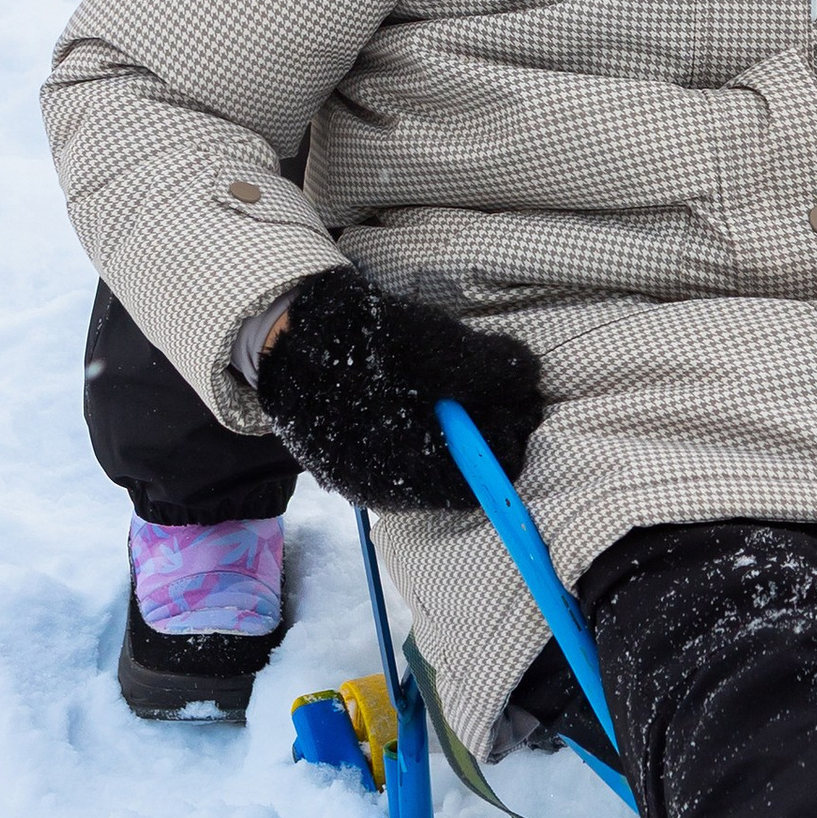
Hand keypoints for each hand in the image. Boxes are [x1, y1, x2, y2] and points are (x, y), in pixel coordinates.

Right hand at [253, 266, 544, 511]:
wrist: (286, 327)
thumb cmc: (365, 339)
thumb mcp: (441, 344)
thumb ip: (494, 368)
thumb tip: (530, 379)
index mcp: (404, 473)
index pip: (481, 482)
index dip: (508, 441)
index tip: (518, 402)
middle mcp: (378, 490)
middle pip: (454, 476)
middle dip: (481, 433)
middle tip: (490, 386)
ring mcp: (355, 478)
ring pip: (427, 465)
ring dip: (451, 429)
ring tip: (451, 382)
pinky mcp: (341, 460)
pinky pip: (396, 455)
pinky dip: (419, 429)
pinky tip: (417, 392)